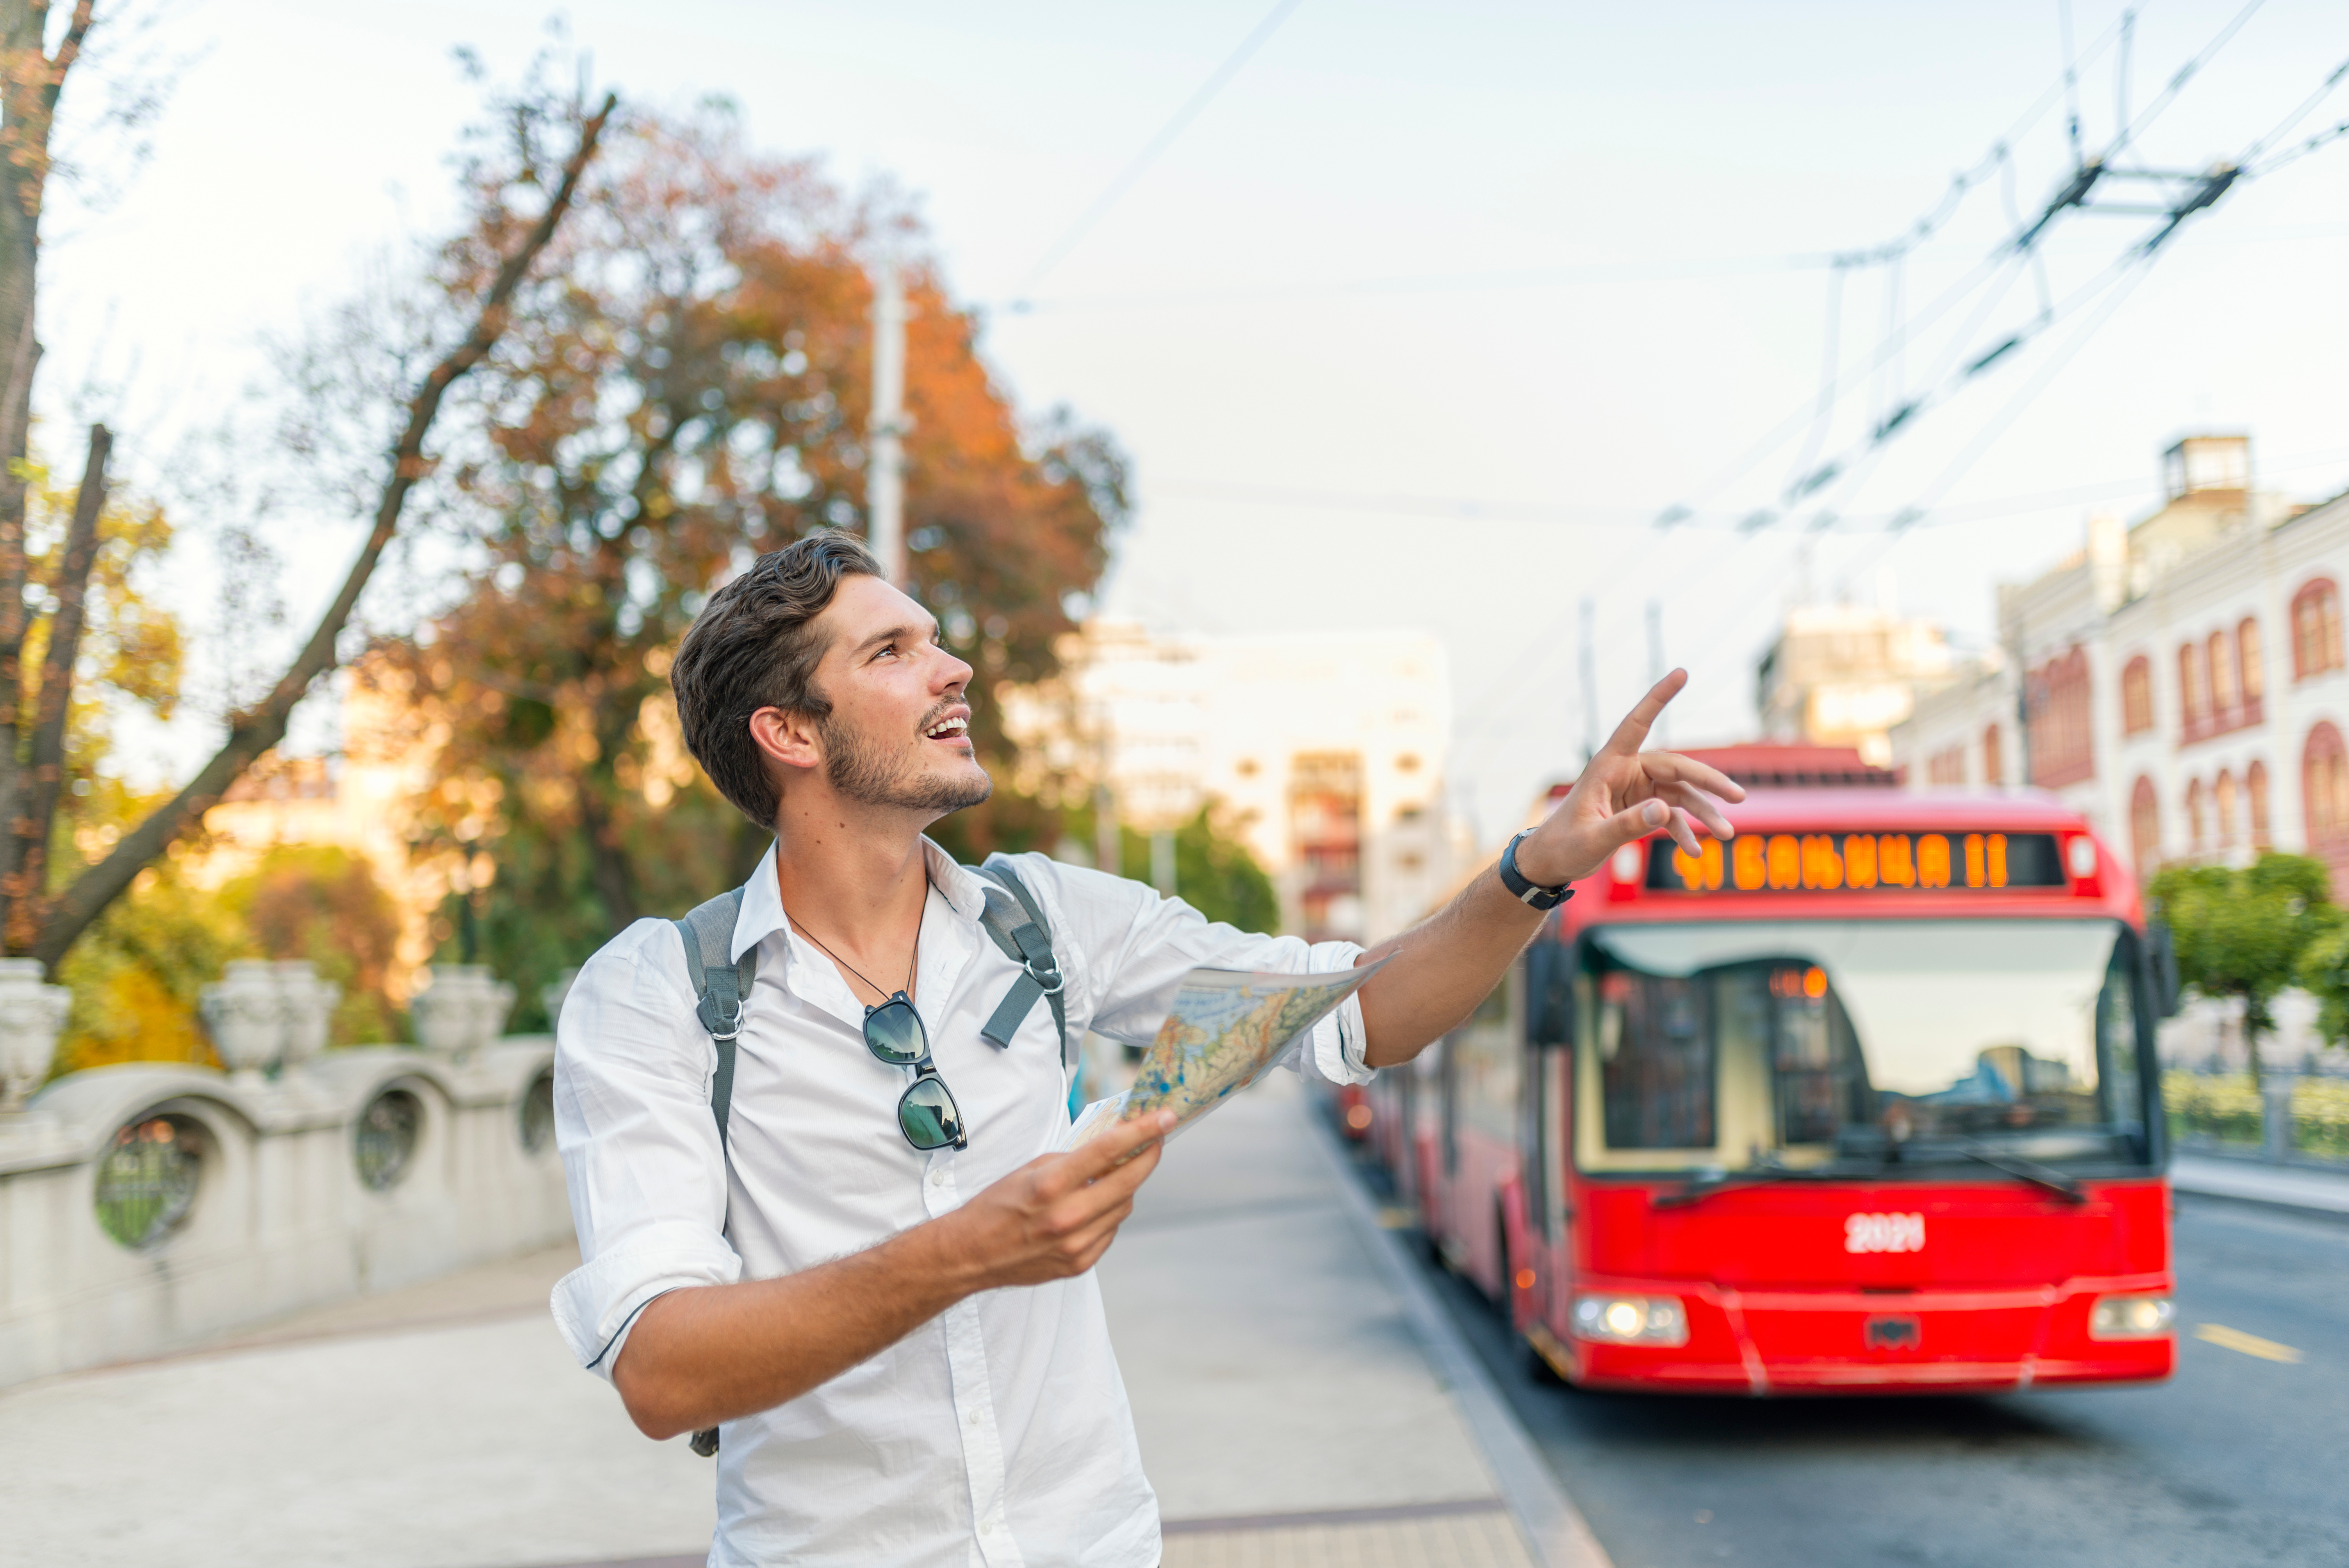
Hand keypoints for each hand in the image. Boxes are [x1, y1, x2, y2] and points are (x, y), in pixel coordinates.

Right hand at [949, 1109, 1175, 1289]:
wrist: (972, 1253)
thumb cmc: (998, 1204)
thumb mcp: (1031, 1169)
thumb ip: (1073, 1160)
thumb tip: (1112, 1148)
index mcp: (1052, 1185)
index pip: (1109, 1150)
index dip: (1142, 1131)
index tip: (1165, 1118)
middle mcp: (1068, 1216)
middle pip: (1129, 1182)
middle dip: (1148, 1156)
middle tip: (1155, 1140)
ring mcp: (1077, 1244)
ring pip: (1124, 1207)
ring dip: (1125, 1187)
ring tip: (1112, 1175)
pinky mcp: (1080, 1263)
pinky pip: (1110, 1230)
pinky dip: (1108, 1214)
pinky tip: (1093, 1207)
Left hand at [1513, 669, 1745, 887]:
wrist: (1551, 862)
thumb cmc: (1564, 845)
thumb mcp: (1594, 838)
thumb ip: (1628, 824)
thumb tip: (1665, 810)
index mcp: (1608, 765)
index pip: (1637, 723)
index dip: (1658, 697)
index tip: (1682, 673)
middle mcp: (1626, 772)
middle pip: (1676, 767)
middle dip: (1709, 782)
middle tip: (1738, 797)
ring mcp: (1635, 790)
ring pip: (1679, 793)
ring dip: (1703, 812)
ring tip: (1726, 834)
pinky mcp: (1640, 808)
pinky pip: (1671, 814)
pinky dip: (1685, 830)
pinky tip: (1694, 851)